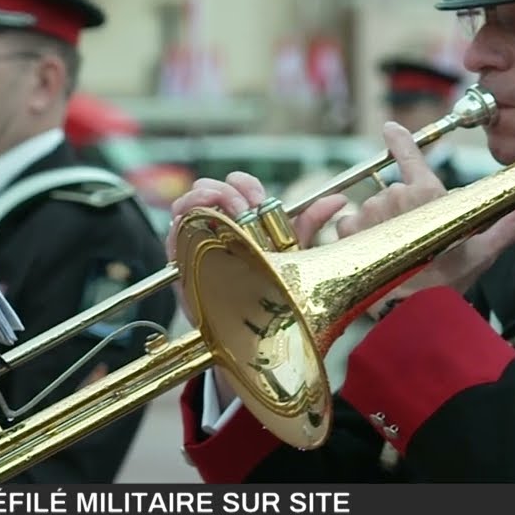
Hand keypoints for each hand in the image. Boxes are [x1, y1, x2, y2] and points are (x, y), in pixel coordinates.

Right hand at [167, 170, 347, 325]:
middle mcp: (218, 226)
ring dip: (204, 197)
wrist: (256, 330)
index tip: (259, 197)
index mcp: (242, 218)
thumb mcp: (294, 253)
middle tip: (244, 209)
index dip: (245, 184)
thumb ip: (312, 224)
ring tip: (224, 210)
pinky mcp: (183, 260)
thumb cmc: (274, 289)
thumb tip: (340, 199)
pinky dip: (185, 216)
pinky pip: (174, 229)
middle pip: (209, 189)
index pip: (236, 187)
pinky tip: (203, 218)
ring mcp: (198, 241)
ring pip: (188, 203)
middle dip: (226, 190)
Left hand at [335, 122, 514, 310]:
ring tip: (397, 252)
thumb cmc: (446, 282)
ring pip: (373, 209)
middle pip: (396, 193)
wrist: (409, 311)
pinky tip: (375, 254)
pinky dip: (359, 236)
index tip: (389, 128)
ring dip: (381, 225)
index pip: (412, 157)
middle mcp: (395, 196)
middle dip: (404, 212)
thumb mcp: (481, 253)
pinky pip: (350, 224)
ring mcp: (369, 212)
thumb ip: (508, 226)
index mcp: (428, 195)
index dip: (400, 141)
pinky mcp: (349, 230)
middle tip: (418, 242)